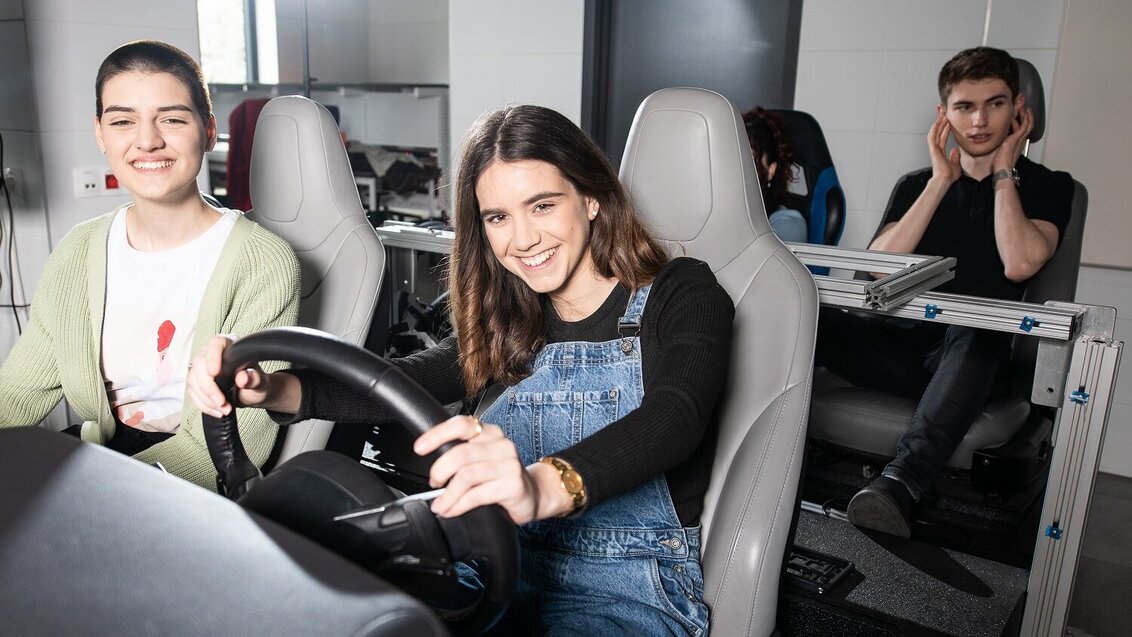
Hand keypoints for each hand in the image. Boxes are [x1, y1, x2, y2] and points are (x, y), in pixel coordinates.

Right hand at [186, 334, 274, 417]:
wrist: (251, 393)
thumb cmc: (256, 382)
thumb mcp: (261, 381)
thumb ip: (256, 378)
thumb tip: (244, 378)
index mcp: (230, 345)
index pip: (216, 343)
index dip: (212, 357)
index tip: (214, 373)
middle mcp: (212, 353)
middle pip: (199, 364)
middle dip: (209, 387)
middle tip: (222, 402)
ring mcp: (202, 368)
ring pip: (193, 380)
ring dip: (206, 399)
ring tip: (224, 409)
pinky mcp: (197, 382)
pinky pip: (193, 393)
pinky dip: (204, 405)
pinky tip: (217, 411)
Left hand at [414, 416, 541, 524]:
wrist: (534, 494)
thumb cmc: (502, 477)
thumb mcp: (482, 459)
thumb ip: (461, 456)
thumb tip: (431, 469)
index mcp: (491, 433)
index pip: (461, 425)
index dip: (437, 435)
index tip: (419, 448)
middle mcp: (501, 445)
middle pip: (461, 453)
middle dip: (440, 470)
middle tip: (434, 483)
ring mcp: (509, 465)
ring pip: (466, 475)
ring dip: (448, 494)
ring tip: (440, 504)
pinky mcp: (513, 486)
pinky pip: (477, 495)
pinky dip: (458, 505)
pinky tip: (452, 510)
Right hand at [928, 114, 961, 184]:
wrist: (944, 180)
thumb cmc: (948, 176)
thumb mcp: (955, 164)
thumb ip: (954, 157)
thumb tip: (955, 150)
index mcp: (940, 152)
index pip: (942, 136)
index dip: (944, 127)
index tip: (947, 119)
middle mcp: (936, 149)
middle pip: (937, 131)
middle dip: (940, 121)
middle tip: (942, 111)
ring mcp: (934, 149)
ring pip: (935, 132)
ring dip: (938, 122)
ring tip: (942, 113)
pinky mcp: (933, 149)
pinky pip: (933, 136)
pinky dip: (935, 128)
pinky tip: (938, 122)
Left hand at [992, 105, 1033, 172]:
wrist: (1002, 169)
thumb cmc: (1000, 163)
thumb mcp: (1000, 150)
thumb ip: (1000, 144)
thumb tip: (996, 139)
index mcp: (1017, 143)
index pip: (1021, 129)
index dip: (1021, 120)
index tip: (1019, 113)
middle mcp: (1020, 140)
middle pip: (1027, 124)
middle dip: (1025, 115)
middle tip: (1024, 106)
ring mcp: (1020, 139)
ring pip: (1027, 123)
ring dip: (1026, 114)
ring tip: (1024, 106)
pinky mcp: (1017, 139)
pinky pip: (1024, 126)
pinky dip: (1025, 118)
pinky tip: (1024, 112)